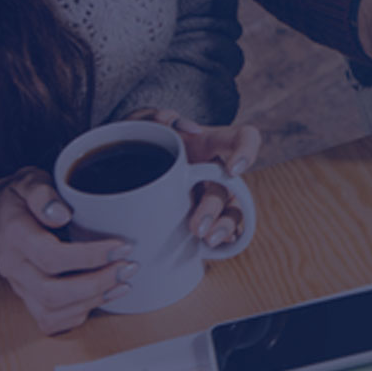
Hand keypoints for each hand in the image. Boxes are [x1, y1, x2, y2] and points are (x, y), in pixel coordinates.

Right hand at [0, 169, 136, 333]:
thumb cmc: (18, 200)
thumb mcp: (27, 181)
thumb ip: (42, 193)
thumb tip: (61, 214)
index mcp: (15, 236)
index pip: (51, 256)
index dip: (90, 256)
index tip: (122, 246)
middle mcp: (14, 267)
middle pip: (52, 292)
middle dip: (97, 284)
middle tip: (130, 267)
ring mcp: (19, 287)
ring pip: (52, 311)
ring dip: (93, 301)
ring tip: (125, 282)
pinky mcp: (28, 298)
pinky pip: (50, 320)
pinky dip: (79, 315)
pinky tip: (104, 297)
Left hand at [125, 108, 259, 246]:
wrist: (124, 166)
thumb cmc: (141, 141)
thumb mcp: (141, 123)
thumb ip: (153, 118)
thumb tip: (177, 125)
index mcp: (212, 144)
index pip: (244, 138)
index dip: (247, 151)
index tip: (233, 169)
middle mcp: (217, 170)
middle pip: (230, 187)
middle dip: (215, 208)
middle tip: (196, 227)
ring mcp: (210, 195)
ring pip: (231, 212)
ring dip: (222, 227)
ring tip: (206, 242)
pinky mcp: (199, 216)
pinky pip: (219, 232)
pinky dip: (219, 242)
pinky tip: (209, 252)